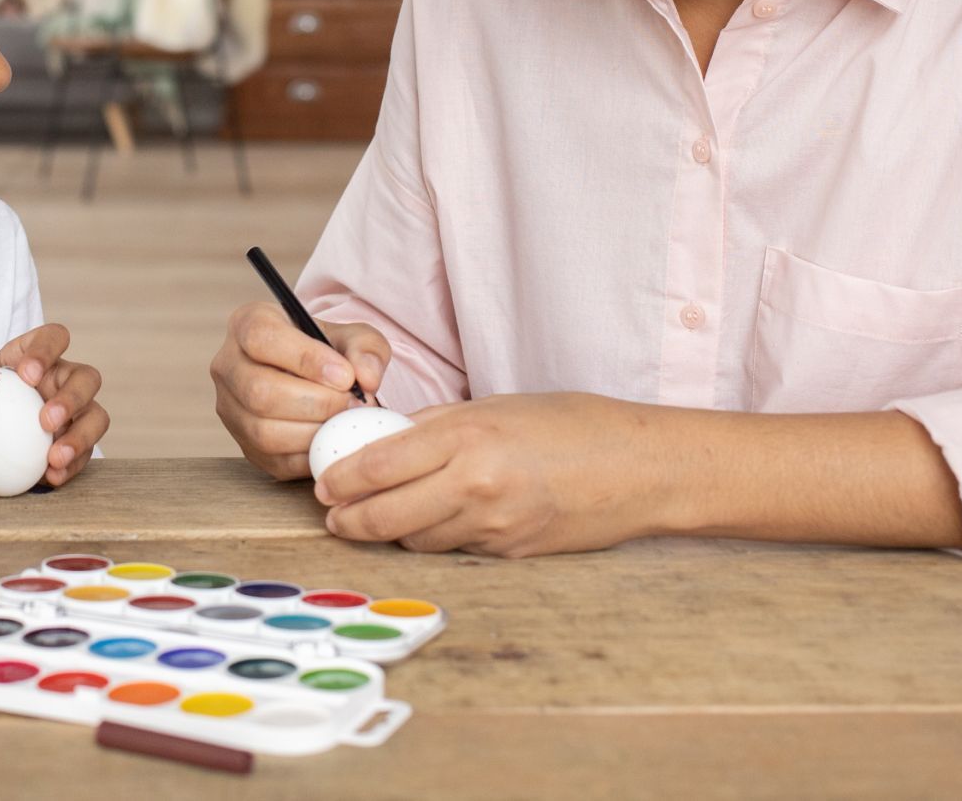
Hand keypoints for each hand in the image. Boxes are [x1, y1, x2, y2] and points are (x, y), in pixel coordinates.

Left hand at [0, 325, 107, 486]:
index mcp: (40, 354)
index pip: (54, 338)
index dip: (46, 352)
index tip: (26, 375)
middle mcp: (66, 378)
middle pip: (86, 378)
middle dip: (71, 398)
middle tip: (47, 421)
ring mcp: (78, 410)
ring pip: (97, 416)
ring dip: (79, 437)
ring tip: (55, 457)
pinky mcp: (80, 440)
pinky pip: (86, 453)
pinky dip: (71, 467)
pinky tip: (52, 477)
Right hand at [210, 301, 390, 479]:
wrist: (315, 377)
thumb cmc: (329, 351)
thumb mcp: (353, 336)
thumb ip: (366, 349)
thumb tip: (366, 379)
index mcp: (247, 324)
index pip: (263, 338)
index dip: (305, 358)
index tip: (345, 375)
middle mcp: (228, 365)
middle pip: (260, 391)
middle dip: (316, 403)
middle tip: (351, 404)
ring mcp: (230, 408)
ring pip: (263, 431)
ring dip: (314, 432)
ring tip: (344, 422)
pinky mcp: (243, 444)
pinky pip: (274, 460)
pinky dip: (310, 455)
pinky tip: (331, 439)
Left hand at [314, 392, 660, 555]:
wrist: (638, 468)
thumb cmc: (570, 424)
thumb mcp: (495, 406)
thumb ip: (437, 424)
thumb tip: (386, 437)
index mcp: (466, 436)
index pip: (379, 465)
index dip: (340, 479)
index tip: (322, 482)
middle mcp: (475, 484)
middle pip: (385, 515)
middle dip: (349, 519)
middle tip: (333, 515)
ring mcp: (494, 526)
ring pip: (415, 540)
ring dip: (390, 532)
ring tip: (373, 518)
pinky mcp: (511, 554)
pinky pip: (454, 549)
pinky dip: (433, 538)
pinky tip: (428, 524)